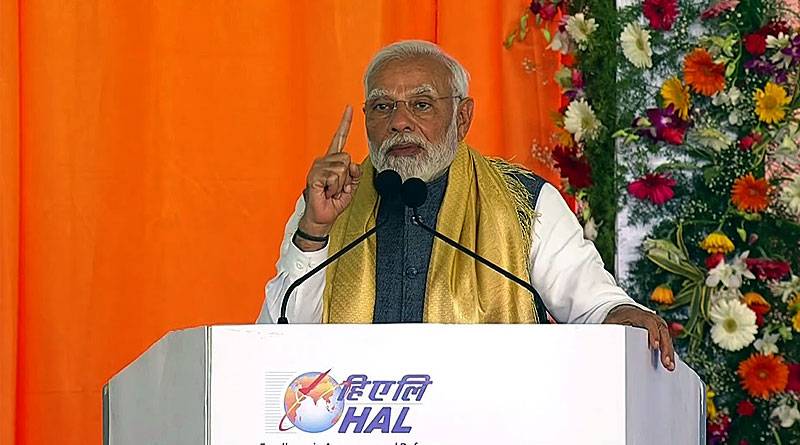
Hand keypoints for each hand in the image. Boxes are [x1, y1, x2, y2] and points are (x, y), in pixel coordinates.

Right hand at [297, 106, 361, 247]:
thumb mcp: (351, 186)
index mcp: (333, 160)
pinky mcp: (315, 176)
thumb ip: (356, 173)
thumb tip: (353, 164)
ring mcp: (318, 167)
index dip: (345, 123)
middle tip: (337, 187)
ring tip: (331, 190)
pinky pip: (334, 177)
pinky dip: (334, 187)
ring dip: (340, 184)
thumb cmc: (333, 201)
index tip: (350, 108)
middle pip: (347, 158)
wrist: (322, 216)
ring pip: (342, 168)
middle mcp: (324, 160)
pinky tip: (326, 191)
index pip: (340, 137)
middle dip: (347, 176)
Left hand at [603, 305, 675, 370]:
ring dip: (669, 351)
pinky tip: (669, 364)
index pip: (649, 323)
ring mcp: (657, 324)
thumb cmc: (616, 319)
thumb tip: (599, 343)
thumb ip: (607, 331)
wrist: (622, 311)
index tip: (655, 346)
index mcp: (638, 315)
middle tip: (666, 362)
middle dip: (665, 347)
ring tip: (669, 367)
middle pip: (661, 331)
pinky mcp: (660, 331)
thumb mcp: (610, 323)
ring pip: (666, 336)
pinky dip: (668, 352)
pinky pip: (666, 340)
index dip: (653, 334)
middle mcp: (651, 318)